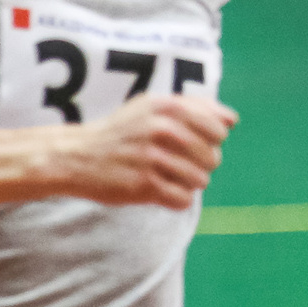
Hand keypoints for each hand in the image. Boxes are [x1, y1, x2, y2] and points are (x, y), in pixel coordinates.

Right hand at [58, 94, 238, 210]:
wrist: (75, 157)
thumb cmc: (121, 132)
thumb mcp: (152, 107)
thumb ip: (194, 107)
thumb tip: (232, 120)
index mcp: (168, 107)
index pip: (219, 130)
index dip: (210, 141)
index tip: (188, 144)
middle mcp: (162, 130)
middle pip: (213, 157)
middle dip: (200, 165)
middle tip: (175, 164)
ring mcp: (152, 159)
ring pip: (201, 180)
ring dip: (188, 183)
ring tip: (168, 178)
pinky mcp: (143, 186)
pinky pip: (183, 199)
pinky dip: (176, 199)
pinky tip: (160, 191)